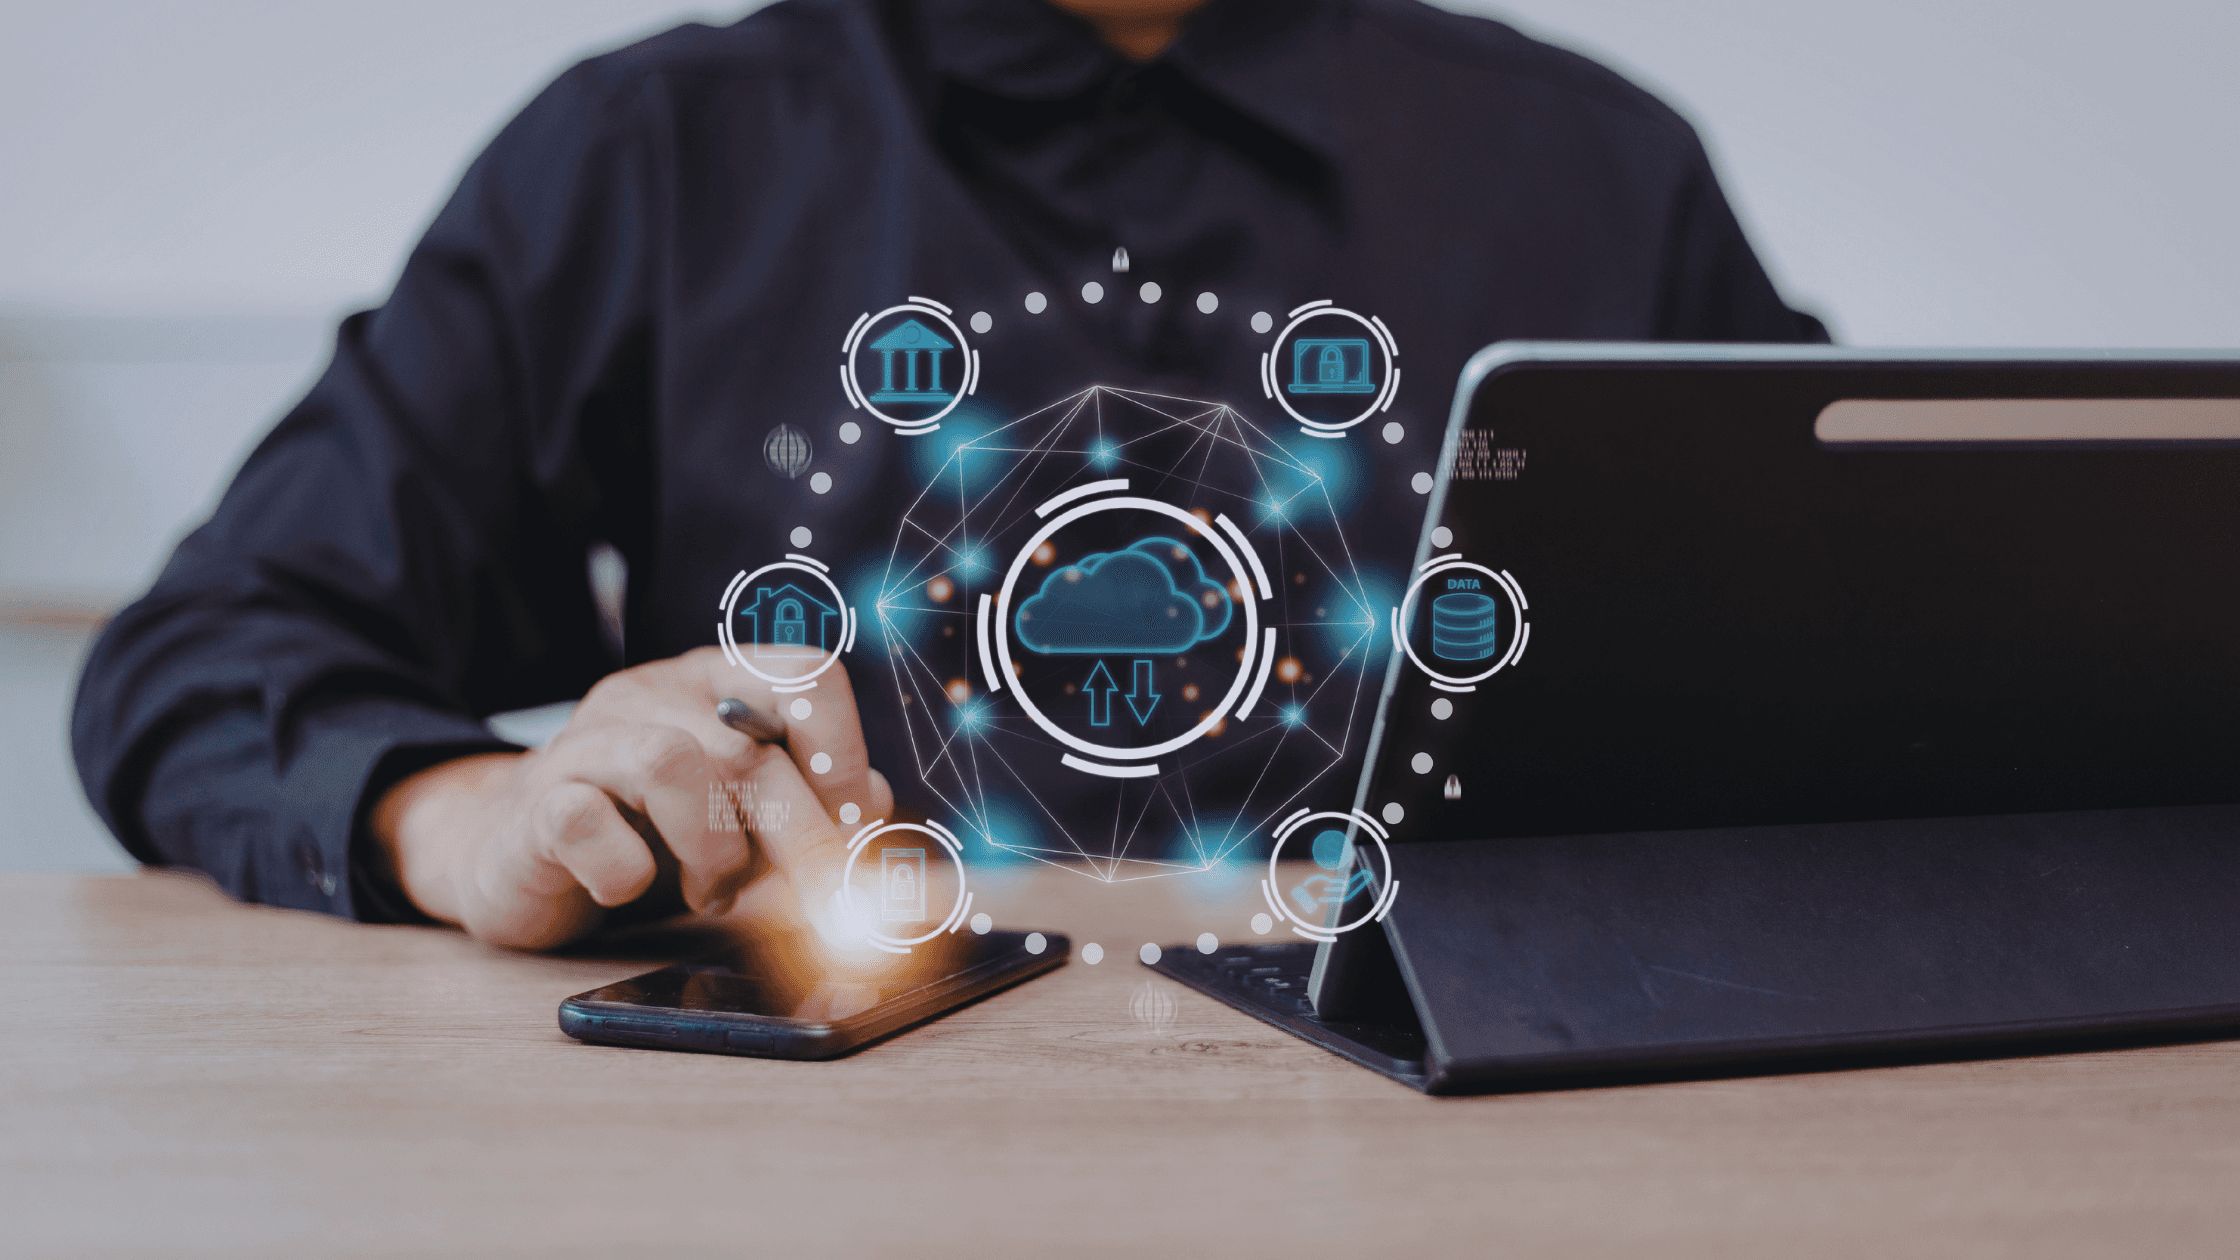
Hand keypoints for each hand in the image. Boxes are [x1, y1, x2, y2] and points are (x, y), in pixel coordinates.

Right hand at [367, 646, 892, 949]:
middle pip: (749, 747)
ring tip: (711, 889)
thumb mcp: (747, 819)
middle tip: (822, 903)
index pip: (805, 674)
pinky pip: (584, 820)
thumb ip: (812, 808)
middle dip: (801, 839)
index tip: (852, 827)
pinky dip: (623, 870)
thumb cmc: (648, 833)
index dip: (844, 753)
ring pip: (672, 763)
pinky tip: (628, 889)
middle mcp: (653, 695)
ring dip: (714, 848)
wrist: (516, 855)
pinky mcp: (534, 803)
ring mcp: (586, 742)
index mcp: (717, 681)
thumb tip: (876, 807)